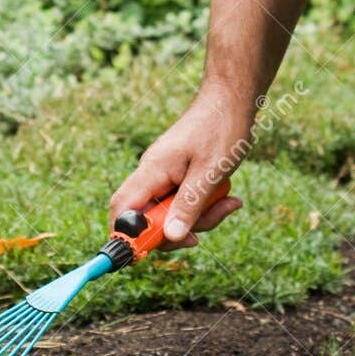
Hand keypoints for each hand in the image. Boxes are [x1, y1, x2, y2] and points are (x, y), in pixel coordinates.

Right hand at [108, 89, 249, 249]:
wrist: (232, 100)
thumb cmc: (222, 129)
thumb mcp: (210, 172)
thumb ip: (189, 206)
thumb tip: (171, 237)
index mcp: (152, 170)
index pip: (122, 209)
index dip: (126, 236)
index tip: (143, 255)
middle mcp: (152, 174)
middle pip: (147, 219)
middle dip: (175, 232)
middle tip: (202, 234)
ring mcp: (165, 175)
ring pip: (169, 214)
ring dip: (198, 219)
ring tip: (228, 203)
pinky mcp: (179, 176)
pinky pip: (184, 203)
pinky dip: (204, 207)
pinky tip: (227, 197)